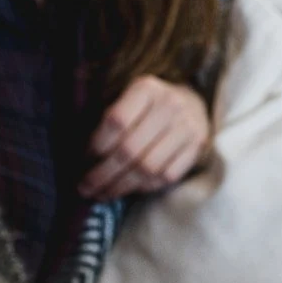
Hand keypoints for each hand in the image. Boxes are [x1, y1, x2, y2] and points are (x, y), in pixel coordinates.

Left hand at [79, 76, 211, 200]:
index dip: (96, 145)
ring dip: (120, 186)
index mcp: (147, 88)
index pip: (116, 121)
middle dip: (103, 174)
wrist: (191, 104)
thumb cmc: (147, 106)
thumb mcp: (127, 99)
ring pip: (148, 168)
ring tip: (102, 194)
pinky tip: (129, 189)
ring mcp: (187, 127)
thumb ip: (108, 121)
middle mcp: (171, 105)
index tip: (83, 160)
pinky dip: (144, 187)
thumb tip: (83, 158)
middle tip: (85, 188)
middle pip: (130, 149)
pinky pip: (166, 176)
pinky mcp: (198, 147)